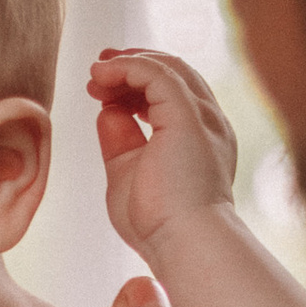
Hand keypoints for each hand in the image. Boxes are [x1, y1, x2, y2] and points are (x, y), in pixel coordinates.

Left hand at [91, 47, 243, 257]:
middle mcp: (208, 122)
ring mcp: (202, 117)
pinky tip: (103, 73)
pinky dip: (127, 66)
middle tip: (99, 68)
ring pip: (167, 67)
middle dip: (134, 64)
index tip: (104, 87)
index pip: (173, 94)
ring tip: (97, 72)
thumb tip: (107, 111)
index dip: (137, 83)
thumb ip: (120, 141)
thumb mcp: (128, 173)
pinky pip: (156, 73)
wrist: (182, 243)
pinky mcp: (187, 115)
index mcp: (200, 138)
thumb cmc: (157, 224)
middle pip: (173, 74)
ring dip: (128, 63)